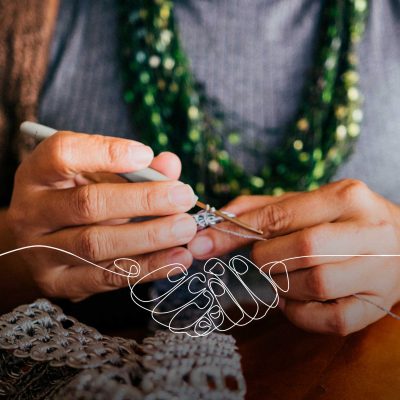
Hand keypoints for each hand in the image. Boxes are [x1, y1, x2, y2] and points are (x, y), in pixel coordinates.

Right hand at [6, 131, 197, 300]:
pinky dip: (148, 268)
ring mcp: (41, 251)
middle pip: (88, 204)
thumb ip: (133, 168)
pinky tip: (178, 259)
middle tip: (183, 196)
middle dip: (143, 200)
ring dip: (149, 237)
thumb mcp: (97, 174)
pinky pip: (107, 277)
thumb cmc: (77, 196)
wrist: (43, 238)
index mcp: (37, 174)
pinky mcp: (58, 282)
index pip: (62, 154)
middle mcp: (32, 212)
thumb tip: (170, 165)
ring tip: (186, 228)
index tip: (145, 154)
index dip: (106, 153)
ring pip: (98, 245)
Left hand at [188, 179, 399, 334]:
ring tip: (282, 275)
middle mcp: (368, 230)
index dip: (237, 230)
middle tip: (263, 258)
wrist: (399, 242)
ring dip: (283, 285)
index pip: (282, 215)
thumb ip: (259, 209)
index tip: (203, 242)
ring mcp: (379, 271)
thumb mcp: (303, 204)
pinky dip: (300, 313)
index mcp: (346, 197)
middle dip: (267, 258)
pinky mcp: (377, 305)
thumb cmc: (338, 220)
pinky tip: (295, 298)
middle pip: (302, 249)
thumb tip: (213, 222)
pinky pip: (329, 320)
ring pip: (315, 285)